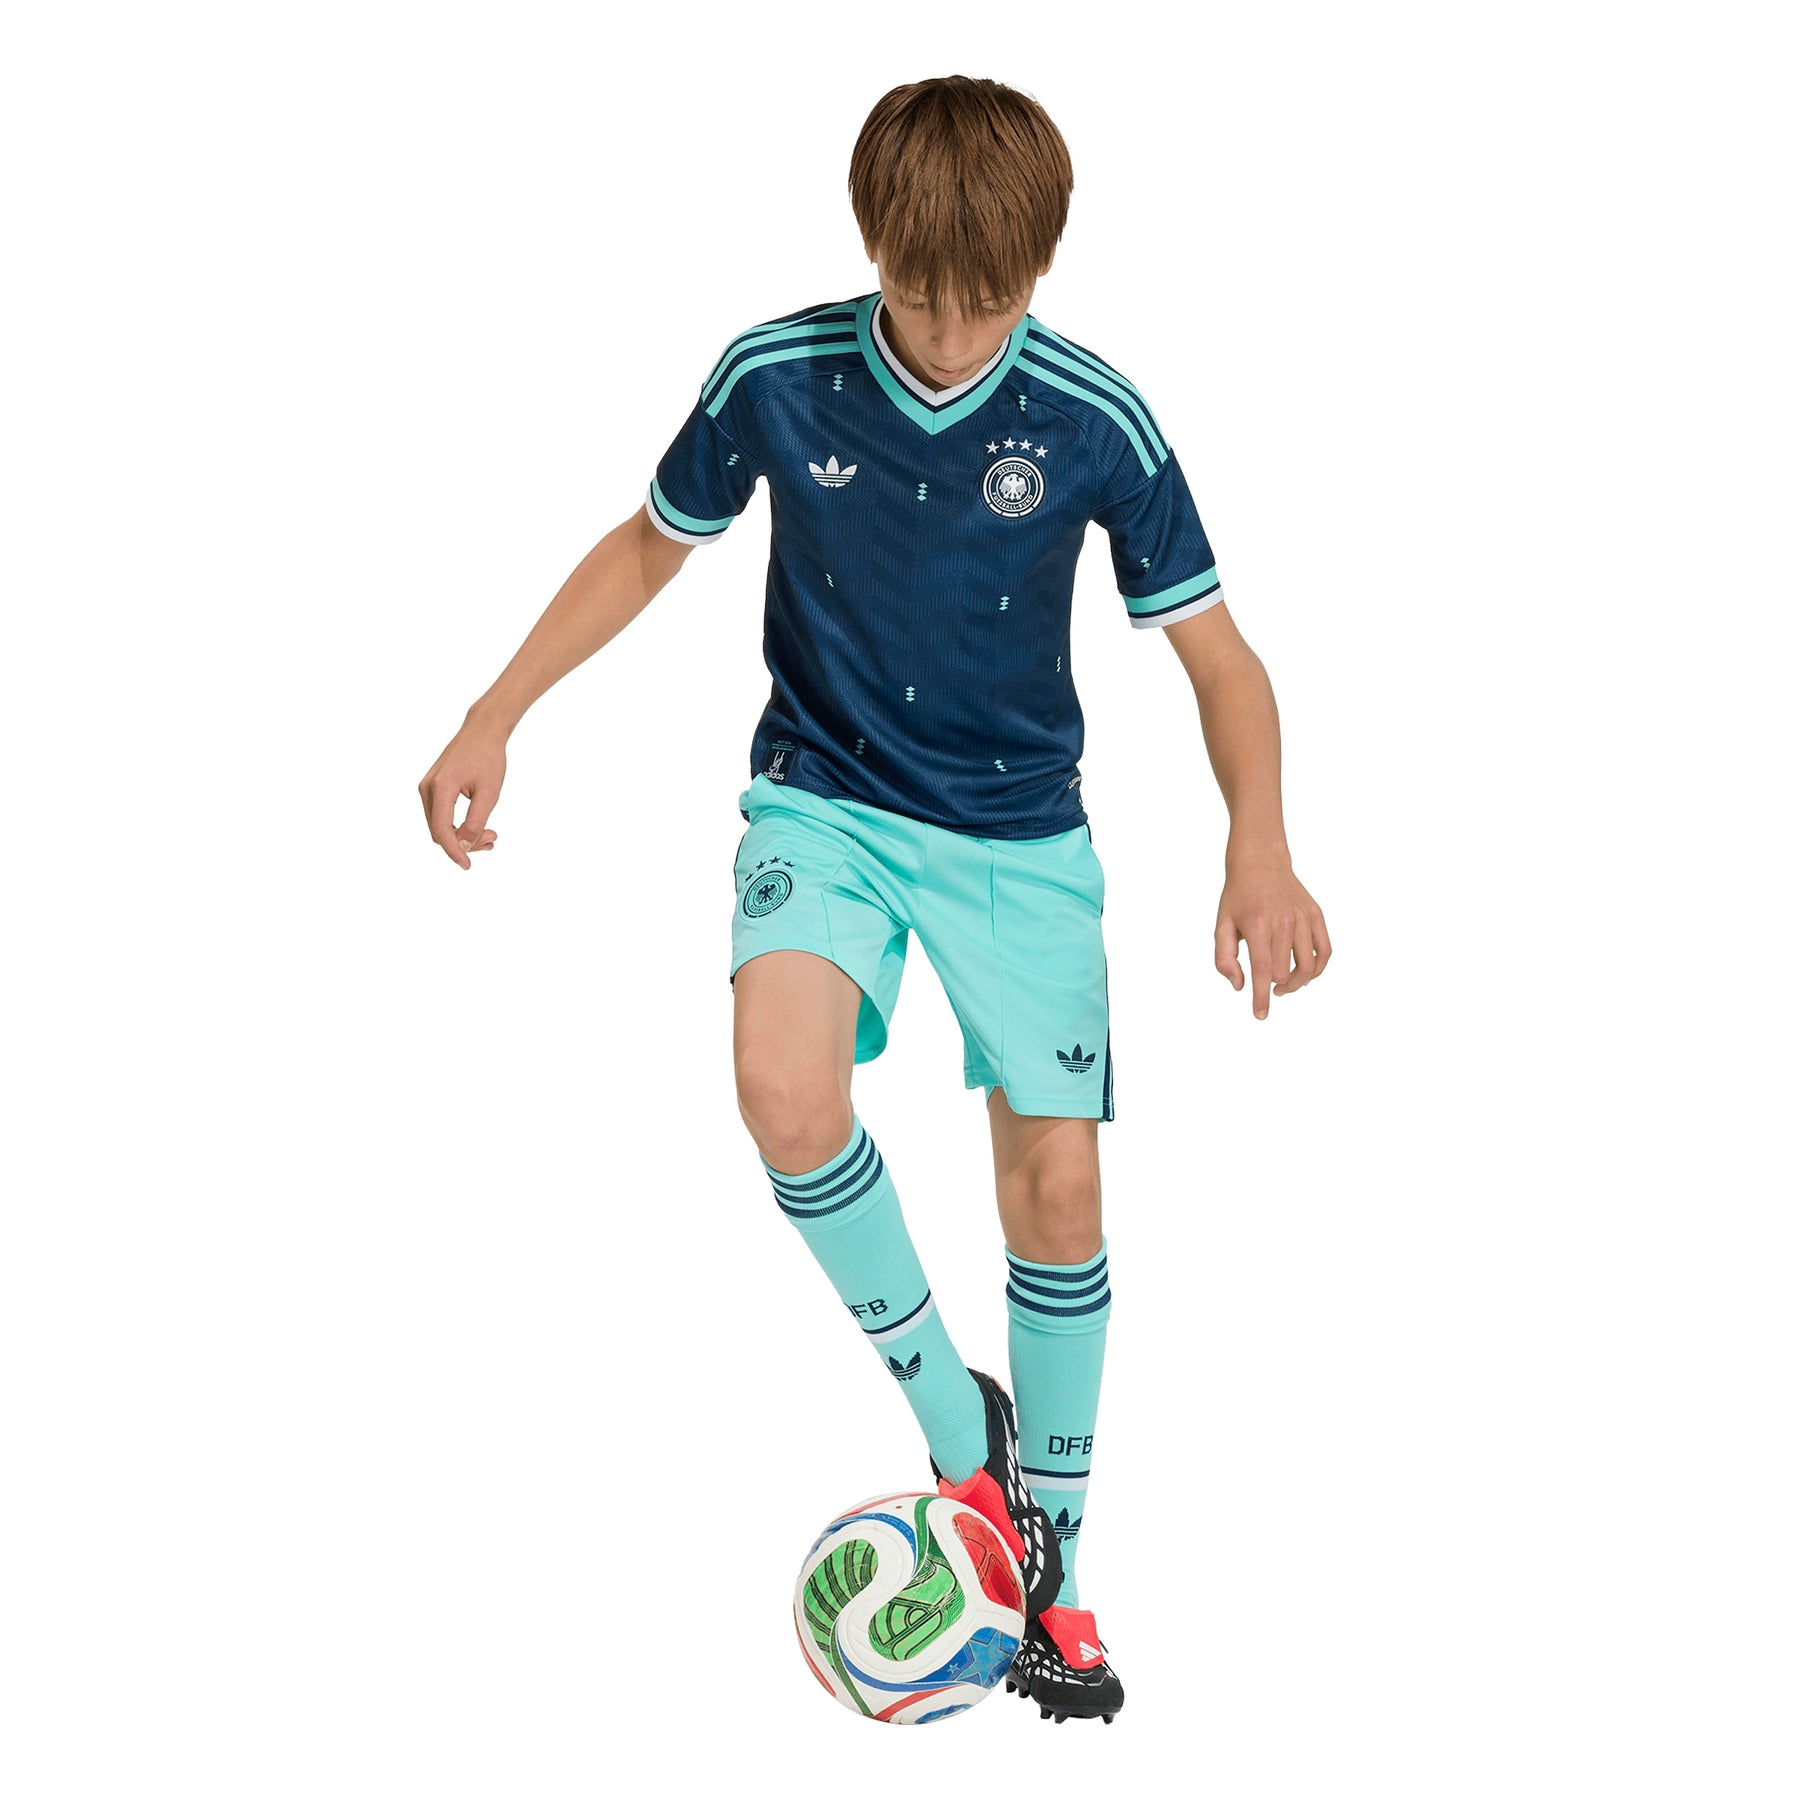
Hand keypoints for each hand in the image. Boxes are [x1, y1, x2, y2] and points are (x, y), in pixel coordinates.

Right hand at [418, 721, 505, 868]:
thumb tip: (465, 846)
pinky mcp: (432, 787)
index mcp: (440, 787)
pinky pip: (440, 815)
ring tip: (491, 835)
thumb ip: (477, 820)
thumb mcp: (490, 792)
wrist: (482, 730)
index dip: (454, 851)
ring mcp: (427, 787)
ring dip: (462, 835)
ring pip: (439, 825)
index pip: (442, 830)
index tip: (467, 866)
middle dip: (463, 843)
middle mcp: (427, 788)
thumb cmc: (488, 757)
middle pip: (439, 831)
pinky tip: (478, 828)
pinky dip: (457, 825)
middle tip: (492, 841)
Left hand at [1214, 858, 1330, 1019]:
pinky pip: (1325, 950)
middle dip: (1274, 987)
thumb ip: (1225, 958)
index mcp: (1257, 924)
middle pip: (1284, 972)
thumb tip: (1239, 986)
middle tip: (1267, 987)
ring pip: (1308, 966)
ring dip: (1297, 983)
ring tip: (1285, 986)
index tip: (1260, 1015)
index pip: (1262, 969)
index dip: (1261, 996)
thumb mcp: (1221, 925)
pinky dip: (1318, 968)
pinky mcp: (1316, 915)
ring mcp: (1303, 917)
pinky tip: (1305, 974)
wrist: (1261, 862)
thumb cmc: (1238, 898)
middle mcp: (1283, 921)